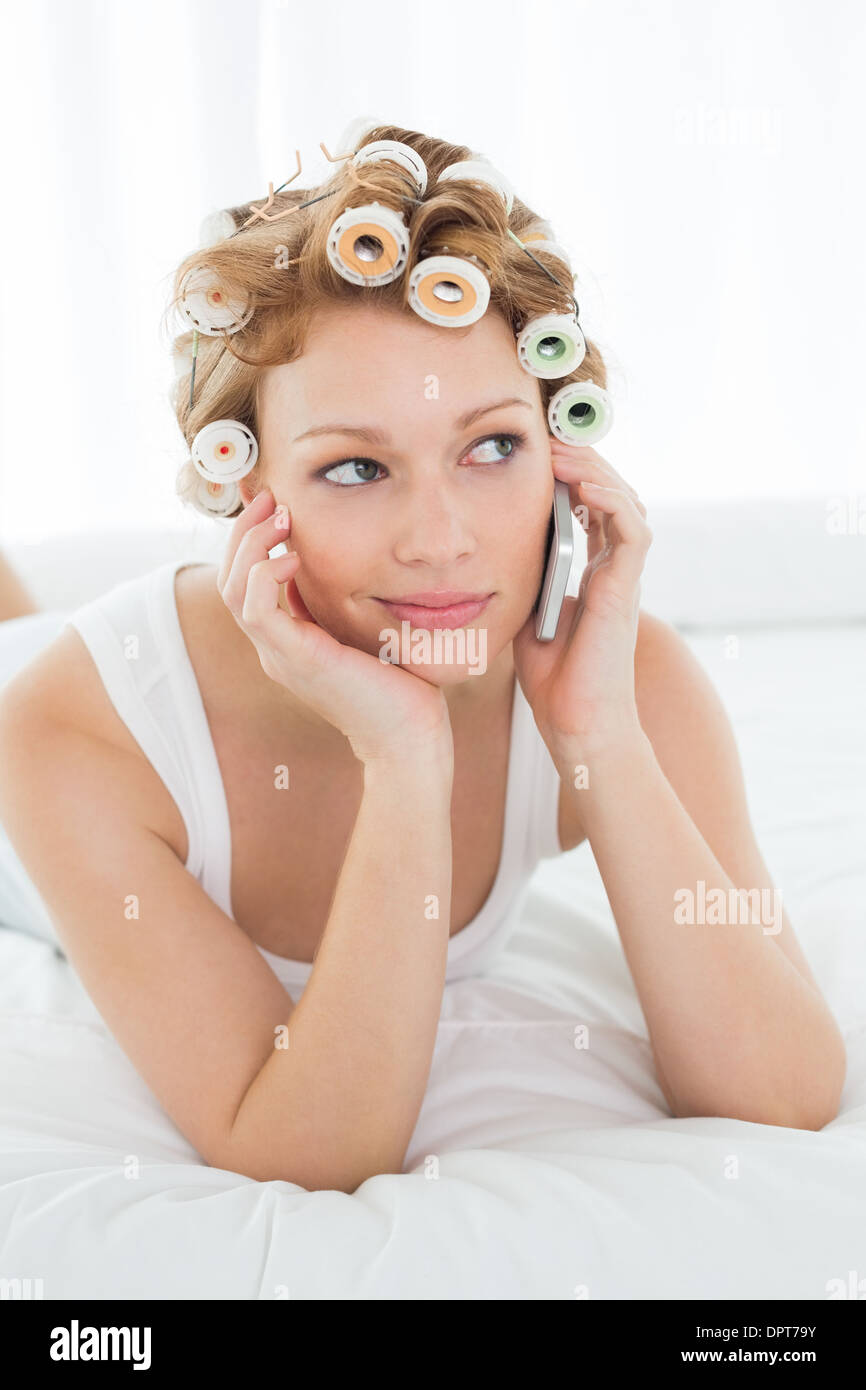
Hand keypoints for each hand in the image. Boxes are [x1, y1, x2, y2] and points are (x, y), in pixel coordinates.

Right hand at [217, 488, 453, 768]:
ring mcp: (280, 656)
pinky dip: (266, 574)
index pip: (244, 583)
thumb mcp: (361, 629)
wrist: (411, 735)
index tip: (273, 502)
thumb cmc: (398, 683)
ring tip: (280, 517)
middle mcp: (273, 649)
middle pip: (229, 580)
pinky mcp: (299, 659)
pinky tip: (295, 556)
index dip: (250, 540)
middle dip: (244, 532)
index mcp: (285, 642)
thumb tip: (331, 559)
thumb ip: (339, 603)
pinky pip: (257, 610)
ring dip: (250, 545)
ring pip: (233, 591)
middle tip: (270, 497)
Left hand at [513, 437, 652, 764]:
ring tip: (562, 452)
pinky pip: (632, 531)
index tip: (537, 453)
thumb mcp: (526, 615)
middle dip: (583, 460)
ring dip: (596, 471)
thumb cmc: (553, 682)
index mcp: (594, 573)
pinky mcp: (627, 590)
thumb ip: (523, 580)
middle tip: (548, 439)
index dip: (571, 474)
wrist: (577, 727)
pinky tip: (583, 486)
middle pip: (611, 494)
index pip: (591, 506)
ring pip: (626, 502)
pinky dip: (612, 502)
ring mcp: (624, 578)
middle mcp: (614, 570)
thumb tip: (491, 549)